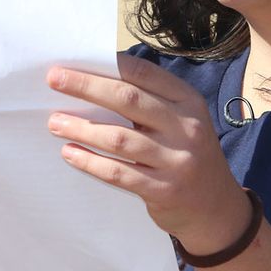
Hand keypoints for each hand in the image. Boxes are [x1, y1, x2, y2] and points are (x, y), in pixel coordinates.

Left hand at [46, 54, 249, 253]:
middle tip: (54, 79)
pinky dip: (90, 161)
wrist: (216, 209)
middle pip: (128, 100)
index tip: (75, 61)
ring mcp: (176, 161)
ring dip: (81, 127)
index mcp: (189, 102)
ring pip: (119, 138)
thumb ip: (150, 103)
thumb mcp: (182, 122)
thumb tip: (97, 79)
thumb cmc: (187, 154)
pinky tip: (70, 152)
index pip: (144, 73)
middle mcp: (186, 128)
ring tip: (54, 122)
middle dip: (87, 86)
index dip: (107, 65)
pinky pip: (118, 173)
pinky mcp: (163, 190)